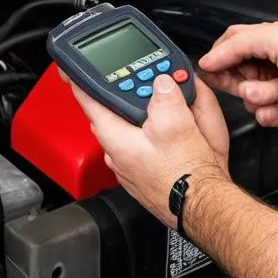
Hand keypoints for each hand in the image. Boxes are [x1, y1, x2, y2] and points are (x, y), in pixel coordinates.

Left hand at [66, 72, 229, 226]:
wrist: (203, 205)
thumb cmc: (187, 175)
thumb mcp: (177, 123)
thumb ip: (165, 95)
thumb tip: (162, 83)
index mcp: (116, 138)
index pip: (90, 102)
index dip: (81, 82)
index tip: (73, 71)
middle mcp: (118, 154)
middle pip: (118, 112)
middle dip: (136, 95)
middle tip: (161, 83)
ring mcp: (132, 165)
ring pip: (136, 128)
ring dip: (154, 114)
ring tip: (184, 109)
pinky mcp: (147, 172)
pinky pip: (149, 143)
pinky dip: (162, 133)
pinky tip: (186, 133)